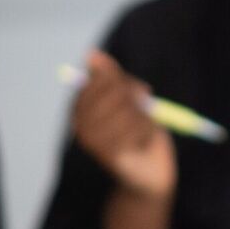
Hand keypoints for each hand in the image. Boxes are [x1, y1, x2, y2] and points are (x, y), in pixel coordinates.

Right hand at [71, 50, 174, 199]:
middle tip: (147, 103)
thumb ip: (110, 77)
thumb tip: (91, 54)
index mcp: (80, 110)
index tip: (140, 90)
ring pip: (127, 109)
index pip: (97, 80)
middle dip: (136, 95)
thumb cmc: (137, 133)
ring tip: (146, 127)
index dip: (122, 81)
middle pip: (112, 93)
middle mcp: (80, 126)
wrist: (149, 173)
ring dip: (144, 116)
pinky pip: (136, 127)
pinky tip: (146, 141)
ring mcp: (93, 142)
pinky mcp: (109, 155)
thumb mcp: (126, 99)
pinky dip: (148, 130)